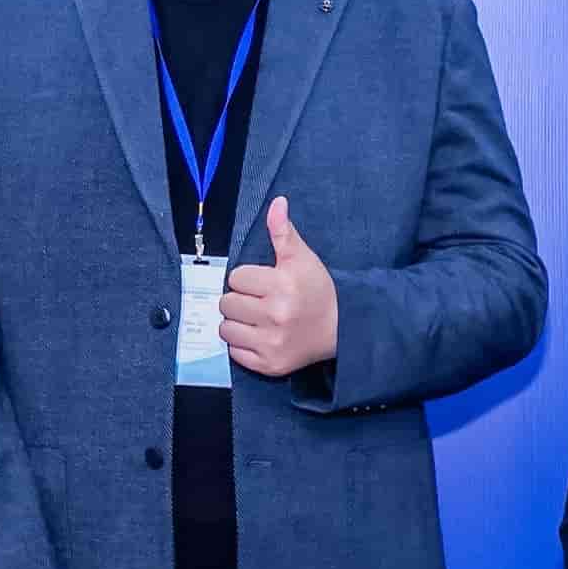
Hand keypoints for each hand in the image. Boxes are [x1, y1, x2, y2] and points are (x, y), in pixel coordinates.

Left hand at [219, 194, 340, 377]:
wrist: (341, 328)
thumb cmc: (318, 290)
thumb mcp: (302, 257)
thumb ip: (283, 231)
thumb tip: (277, 203)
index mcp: (281, 286)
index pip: (236, 278)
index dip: (248, 278)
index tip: (264, 283)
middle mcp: (275, 316)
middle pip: (226, 303)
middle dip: (239, 299)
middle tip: (259, 301)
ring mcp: (272, 343)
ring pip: (226, 329)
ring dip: (237, 323)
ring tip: (256, 318)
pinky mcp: (270, 364)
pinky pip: (235, 353)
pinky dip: (243, 344)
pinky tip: (259, 335)